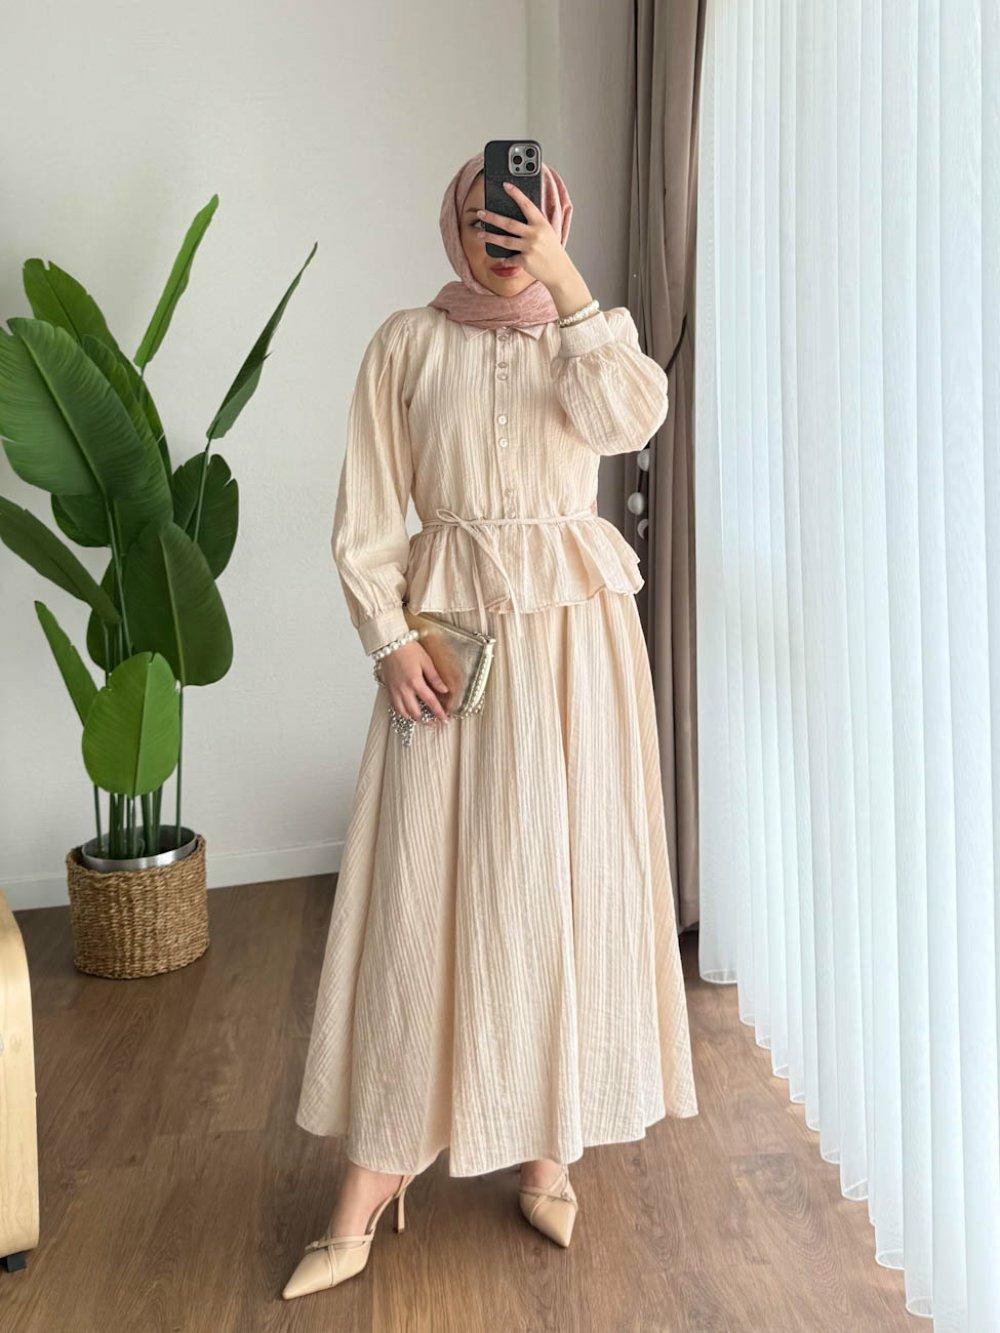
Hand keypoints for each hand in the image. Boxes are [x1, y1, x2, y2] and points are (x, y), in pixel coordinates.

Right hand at [378, 641, 449, 723]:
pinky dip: (402, 713)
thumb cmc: (408, 649)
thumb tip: (445, 690)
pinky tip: (409, 713)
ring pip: (403, 713)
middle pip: (415, 713)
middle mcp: (403, 690)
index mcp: (415, 682)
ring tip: (422, 720)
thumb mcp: (426, 661)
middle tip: (434, 723)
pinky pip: (395, 707)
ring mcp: (394, 691)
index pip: (430, 702)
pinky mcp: (388, 689)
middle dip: (426, 721)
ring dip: (413, 719)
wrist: (389, 644)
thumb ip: (435, 678)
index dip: (438, 713)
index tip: (445, 720)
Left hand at [475, 183, 593, 317]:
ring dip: (490, 237)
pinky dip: (505, 259)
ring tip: (479, 234)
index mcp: (541, 223)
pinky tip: (502, 258)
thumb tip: (511, 219)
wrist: (560, 271)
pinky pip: (510, 258)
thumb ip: (533, 224)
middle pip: (509, 223)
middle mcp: (535, 234)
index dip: (516, 194)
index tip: (505, 185)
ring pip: (505, 241)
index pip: (526, 205)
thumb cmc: (551, 250)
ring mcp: (530, 248)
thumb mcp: (546, 232)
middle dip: (492, 218)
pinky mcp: (525, 261)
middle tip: (480, 213)